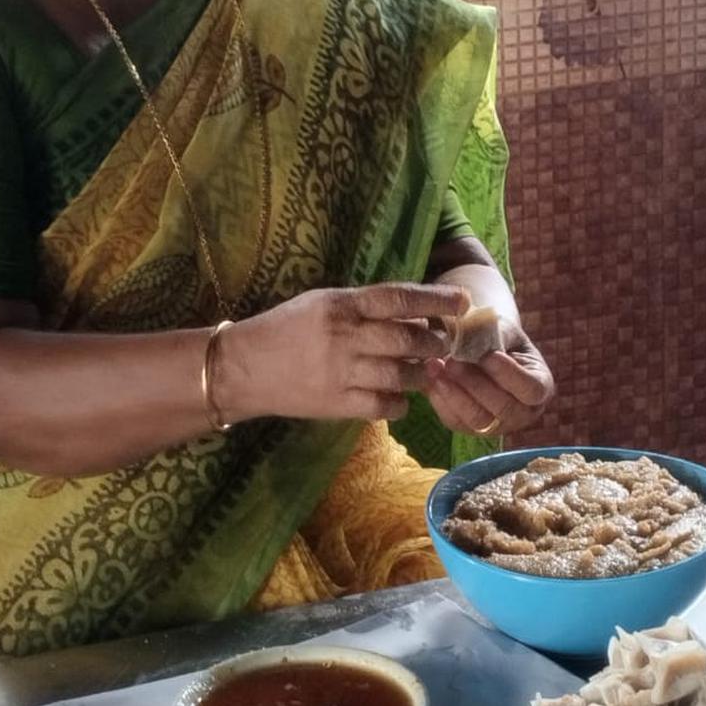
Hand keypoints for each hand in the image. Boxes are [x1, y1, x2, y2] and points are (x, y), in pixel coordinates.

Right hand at [220, 282, 466, 422]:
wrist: (243, 368)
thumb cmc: (285, 329)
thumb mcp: (322, 302)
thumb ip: (363, 306)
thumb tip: (413, 312)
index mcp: (342, 305)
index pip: (399, 298)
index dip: (435, 300)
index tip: (462, 304)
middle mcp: (345, 336)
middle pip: (408, 339)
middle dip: (436, 343)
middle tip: (444, 344)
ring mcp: (342, 373)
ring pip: (402, 375)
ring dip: (422, 374)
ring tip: (425, 370)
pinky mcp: (337, 404)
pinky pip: (385, 406)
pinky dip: (401, 403)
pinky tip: (400, 397)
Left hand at [422, 317, 553, 437]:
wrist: (479, 348)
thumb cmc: (496, 335)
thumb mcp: (501, 329)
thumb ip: (493, 335)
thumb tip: (469, 345)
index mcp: (540, 386)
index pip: (531, 389)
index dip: (509, 375)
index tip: (488, 355)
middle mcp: (523, 412)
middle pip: (503, 408)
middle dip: (475, 384)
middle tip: (453, 361)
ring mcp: (497, 425)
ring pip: (477, 419)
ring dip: (454, 393)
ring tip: (435, 367)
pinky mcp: (469, 428)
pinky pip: (455, 420)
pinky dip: (441, 399)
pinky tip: (431, 377)